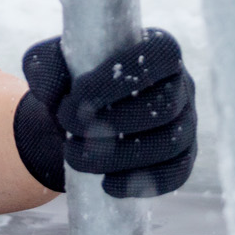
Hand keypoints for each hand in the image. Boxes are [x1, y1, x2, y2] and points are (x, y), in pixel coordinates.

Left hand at [13, 29, 198, 199]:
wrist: (81, 119)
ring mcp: (187, 121)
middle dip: (112, 123)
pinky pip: (176, 173)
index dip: (117, 79)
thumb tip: (52, 92)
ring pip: (169, 143)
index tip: (75, 98)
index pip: (157, 56)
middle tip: (69, 130)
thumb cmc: (72, 82)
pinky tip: (107, 185)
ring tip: (76, 158)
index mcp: (159, 49)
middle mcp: (181, 83)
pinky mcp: (184, 156)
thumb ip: (47, 68)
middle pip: (164, 105)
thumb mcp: (52, 64)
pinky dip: (141, 181)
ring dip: (119, 156)